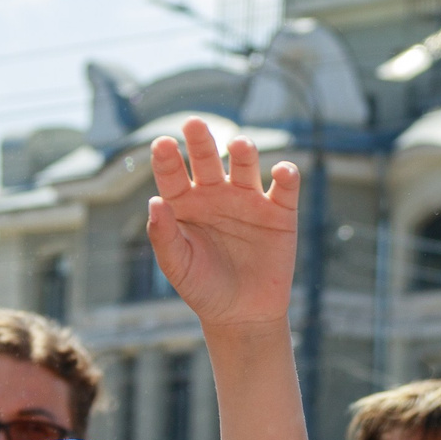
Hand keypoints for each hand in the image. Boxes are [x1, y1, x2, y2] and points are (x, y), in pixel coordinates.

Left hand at [143, 118, 299, 328]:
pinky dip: (286, 176)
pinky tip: (281, 172)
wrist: (242, 315)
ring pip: (245, 165)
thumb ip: (163, 236)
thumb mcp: (179, 267)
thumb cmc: (203, 289)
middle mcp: (216, 194)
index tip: (161, 144)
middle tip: (194, 124)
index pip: (172, 175)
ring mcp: (248, 200)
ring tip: (239, 145)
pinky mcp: (279, 212)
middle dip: (201, 142)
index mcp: (186, 204)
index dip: (166, 159)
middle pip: (208, 159)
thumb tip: (154, 202)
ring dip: (243, 152)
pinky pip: (284, 188)